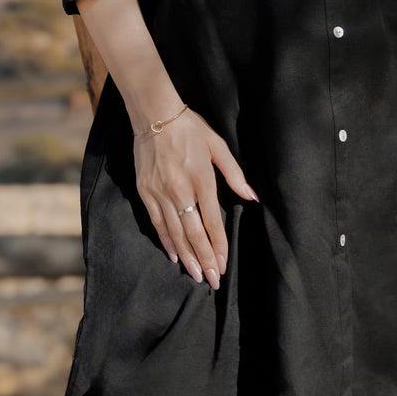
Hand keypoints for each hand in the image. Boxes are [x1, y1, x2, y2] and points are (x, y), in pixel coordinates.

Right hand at [134, 109, 258, 287]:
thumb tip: (251, 197)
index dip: (219, 245)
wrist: (154, 115)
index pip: (211, 221)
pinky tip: (175, 256)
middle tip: (212, 280)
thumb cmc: (190, 129)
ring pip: (175, 232)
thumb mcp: (218, 146)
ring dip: (186, 257)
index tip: (224, 264)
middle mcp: (180, 190)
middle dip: (204, 259)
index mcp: (201, 179)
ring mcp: (160, 193)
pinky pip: (157, 223)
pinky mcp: (145, 192)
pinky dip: (166, 241)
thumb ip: (234, 174)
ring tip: (195, 275)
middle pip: (193, 233)